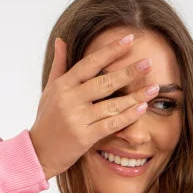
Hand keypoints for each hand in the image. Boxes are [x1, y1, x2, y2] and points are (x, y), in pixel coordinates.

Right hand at [29, 34, 157, 179]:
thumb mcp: (49, 90)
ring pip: (111, 104)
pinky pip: (110, 124)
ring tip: (153, 88)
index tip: (129, 39)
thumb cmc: (46, 120)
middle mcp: (69, 99)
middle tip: (148, 62)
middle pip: (104, 82)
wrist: (38, 152)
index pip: (89, 63)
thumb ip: (59, 66)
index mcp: (63, 85)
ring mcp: (77, 118)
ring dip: (135, 96)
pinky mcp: (84, 137)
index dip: (110, 50)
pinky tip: (142, 109)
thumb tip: (60, 40)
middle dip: (128, 72)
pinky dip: (128, 116)